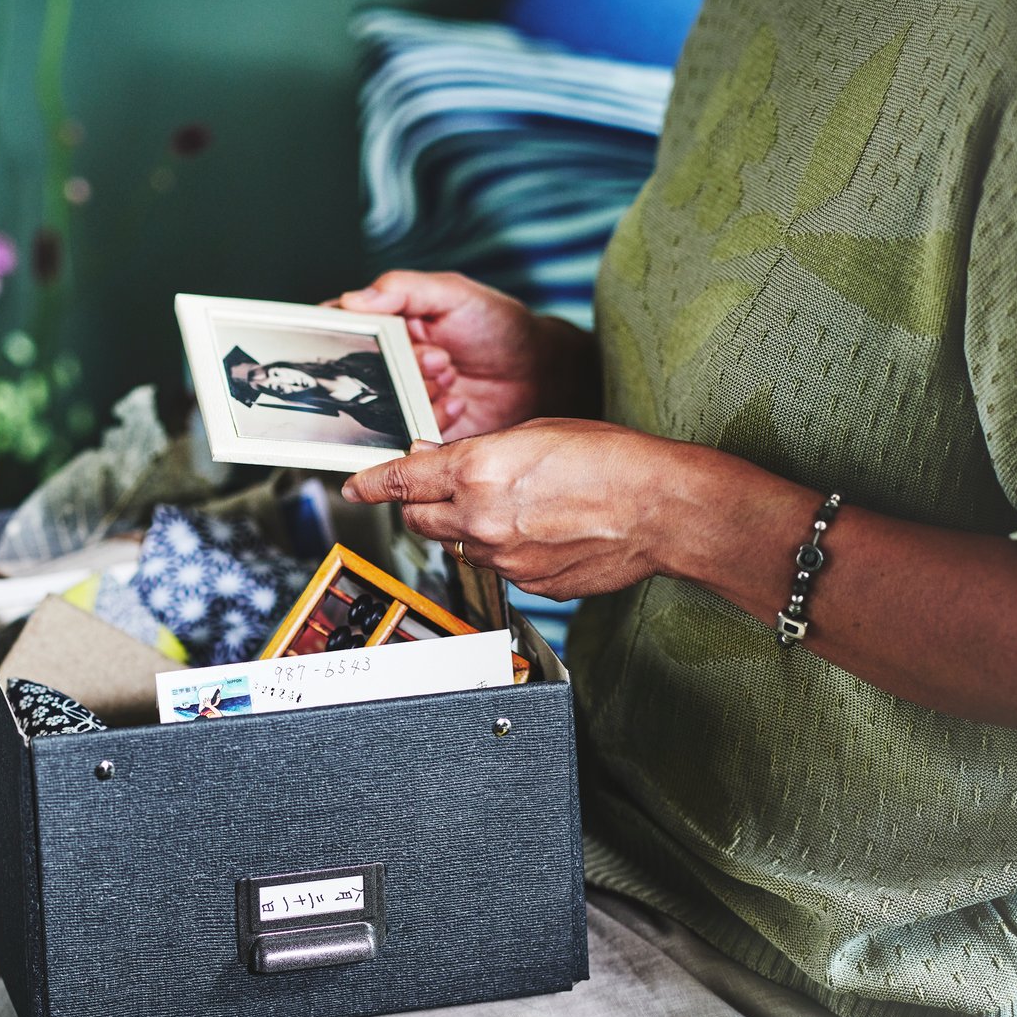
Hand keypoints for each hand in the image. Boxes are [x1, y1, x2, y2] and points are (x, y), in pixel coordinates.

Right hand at [333, 271, 598, 438]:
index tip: (361, 340)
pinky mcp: (421, 429)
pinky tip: (457, 402)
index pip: (345, 329)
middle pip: (360, 373)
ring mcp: (405, 397)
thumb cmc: (499, 326)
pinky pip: (405, 434)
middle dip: (400, 367)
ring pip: (382, 405)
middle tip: (438, 358)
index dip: (345, 336)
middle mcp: (390, 363)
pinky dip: (432, 418)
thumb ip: (403, 289)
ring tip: (451, 375)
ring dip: (417, 392)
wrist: (540, 374)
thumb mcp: (453, 293)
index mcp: (390, 324)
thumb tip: (352, 298)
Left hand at [343, 419, 682, 600]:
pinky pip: (499, 568)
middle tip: (435, 492)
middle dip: (419, 505)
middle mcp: (481, 519)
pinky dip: (505, 550)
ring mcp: (503, 558)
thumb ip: (476, 450)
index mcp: (478, 471)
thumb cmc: (611, 461)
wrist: (659, 508)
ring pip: (459, 546)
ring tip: (510, 507)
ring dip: (466, 528)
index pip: (402, 481)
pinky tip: (539, 532)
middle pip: (418, 520)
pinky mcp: (529, 584)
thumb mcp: (534, 432)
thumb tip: (439, 458)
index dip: (373, 483)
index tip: (357, 486)